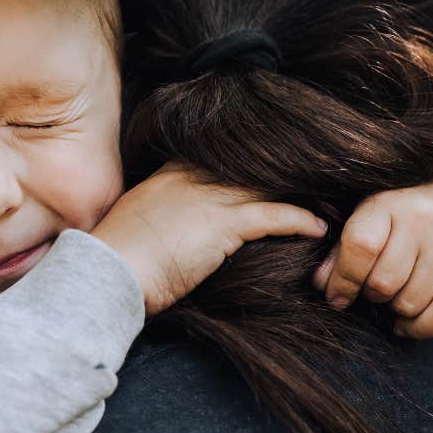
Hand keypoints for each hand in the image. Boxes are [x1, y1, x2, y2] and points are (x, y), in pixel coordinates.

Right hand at [93, 163, 327, 315]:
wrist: (107, 274)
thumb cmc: (118, 261)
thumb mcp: (138, 227)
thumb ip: (162, 217)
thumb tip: (177, 231)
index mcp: (168, 175)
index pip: (218, 159)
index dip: (248, 164)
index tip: (271, 169)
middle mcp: (190, 177)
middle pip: (247, 167)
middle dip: (279, 174)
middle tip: (311, 178)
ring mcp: (208, 197)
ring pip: (266, 186)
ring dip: (299, 194)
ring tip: (325, 200)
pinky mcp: (223, 224)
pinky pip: (273, 215)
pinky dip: (299, 220)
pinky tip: (317, 228)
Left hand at [312, 171, 432, 338]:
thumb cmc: (402, 217)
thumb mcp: (370, 219)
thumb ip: (342, 250)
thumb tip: (320, 284)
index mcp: (388, 202)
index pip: (361, 247)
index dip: (344, 280)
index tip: (337, 297)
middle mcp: (423, 218)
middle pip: (384, 282)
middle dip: (372, 295)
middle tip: (374, 291)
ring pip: (411, 303)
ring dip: (396, 310)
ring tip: (395, 298)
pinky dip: (419, 328)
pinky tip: (407, 323)